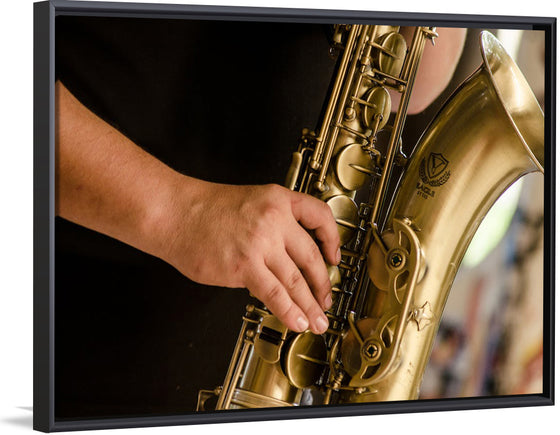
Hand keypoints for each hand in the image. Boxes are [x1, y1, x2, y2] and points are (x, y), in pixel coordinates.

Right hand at [160, 180, 340, 333]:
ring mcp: (260, 243)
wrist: (173, 212)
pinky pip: (275, 293)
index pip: (320, 216)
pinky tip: (296, 321)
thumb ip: (272, 226)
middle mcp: (274, 220)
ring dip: (309, 305)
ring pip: (296, 280)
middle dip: (323, 284)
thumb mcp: (249, 202)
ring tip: (316, 320)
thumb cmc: (203, 209)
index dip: (333, 239)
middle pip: (311, 256)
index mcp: (278, 200)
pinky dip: (289, 310)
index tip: (334, 256)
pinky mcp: (244, 265)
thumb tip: (285, 259)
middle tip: (326, 300)